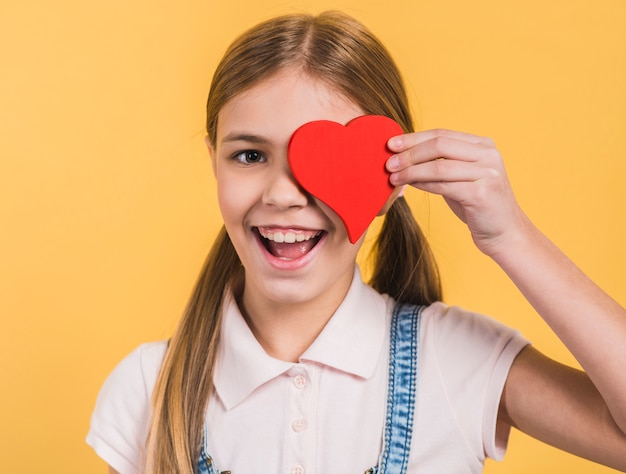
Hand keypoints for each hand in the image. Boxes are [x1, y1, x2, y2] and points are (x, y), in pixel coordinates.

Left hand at [386, 129, 526, 255]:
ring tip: (393, 177)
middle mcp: (488, 154)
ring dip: (411, 170)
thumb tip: (402, 155)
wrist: (504, 232)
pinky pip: (443, 185)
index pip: (442, 134)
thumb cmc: (476, 204)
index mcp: (483, 145)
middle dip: (409, 153)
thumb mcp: (460, 176)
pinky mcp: (482, 193)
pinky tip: (409, 185)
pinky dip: (422, 184)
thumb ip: (440, 162)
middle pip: (439, 145)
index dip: (413, 138)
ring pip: (439, 165)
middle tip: (388, 162)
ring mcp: (488, 172)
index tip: (391, 144)